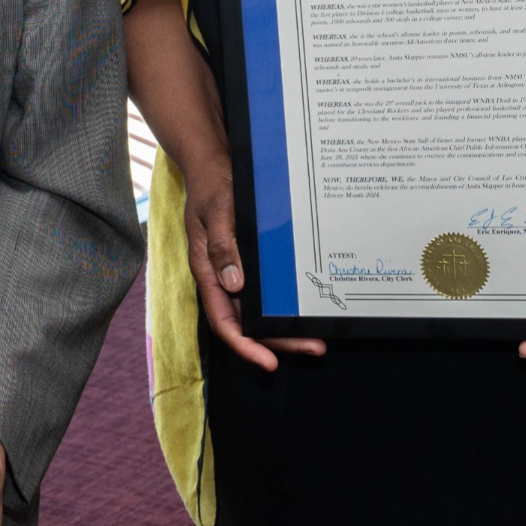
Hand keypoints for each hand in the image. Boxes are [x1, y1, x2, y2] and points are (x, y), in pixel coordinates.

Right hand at [181, 153, 324, 372]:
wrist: (213, 162)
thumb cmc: (210, 185)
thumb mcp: (215, 212)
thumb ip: (222, 247)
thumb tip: (234, 284)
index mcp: (207, 271)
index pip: (223, 321)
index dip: (245, 345)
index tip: (268, 362)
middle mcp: (222, 277)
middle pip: (247, 323)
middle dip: (278, 341)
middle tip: (314, 346)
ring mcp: (237, 270)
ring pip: (259, 310)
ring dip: (285, 326)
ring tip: (317, 335)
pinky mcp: (250, 259)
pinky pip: (266, 289)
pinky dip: (284, 302)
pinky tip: (305, 305)